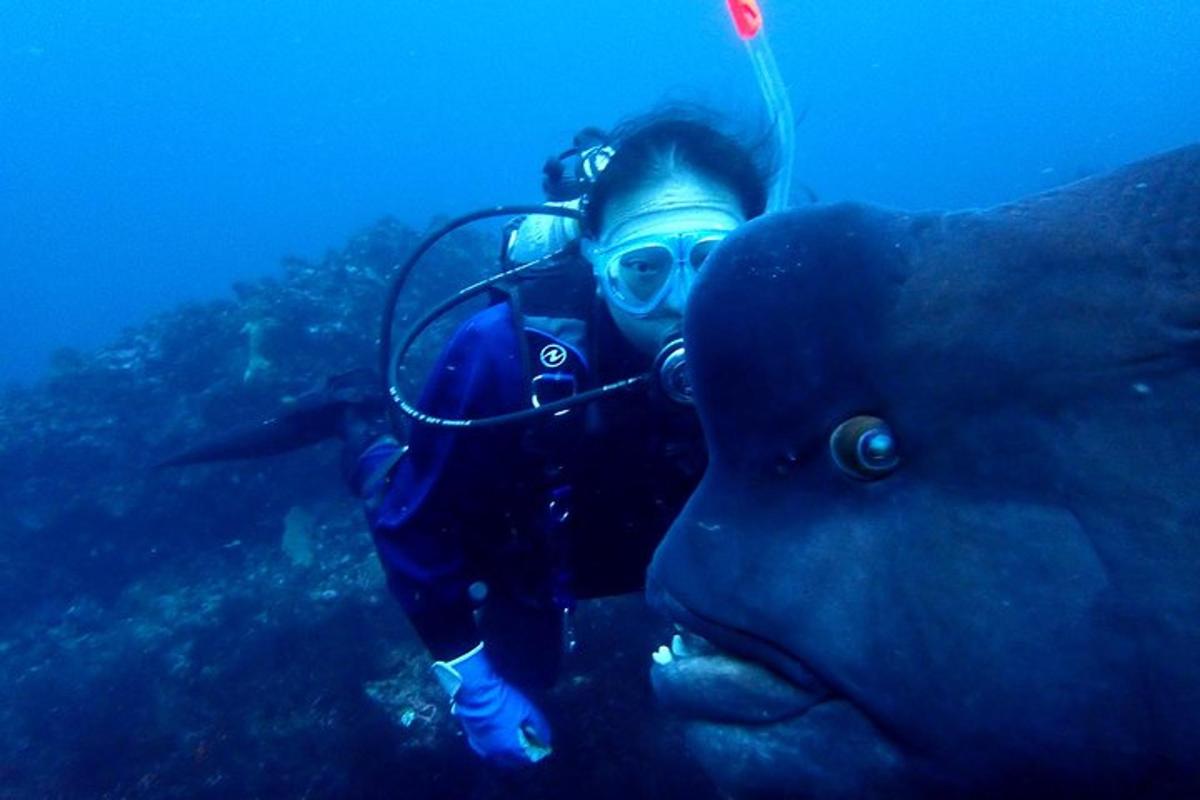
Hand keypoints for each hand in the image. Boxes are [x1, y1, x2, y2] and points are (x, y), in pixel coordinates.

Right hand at [431, 643, 552, 767]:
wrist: (477, 693)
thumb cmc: (504, 702)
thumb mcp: (528, 711)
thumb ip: (540, 727)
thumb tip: (546, 739)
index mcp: (510, 749)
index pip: (528, 758)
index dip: (537, 751)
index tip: (542, 743)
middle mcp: (495, 754)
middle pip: (514, 761)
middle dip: (524, 752)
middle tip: (530, 740)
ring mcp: (482, 748)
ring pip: (500, 757)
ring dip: (509, 751)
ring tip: (517, 738)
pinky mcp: (473, 740)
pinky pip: (488, 750)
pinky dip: (497, 747)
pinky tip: (501, 737)